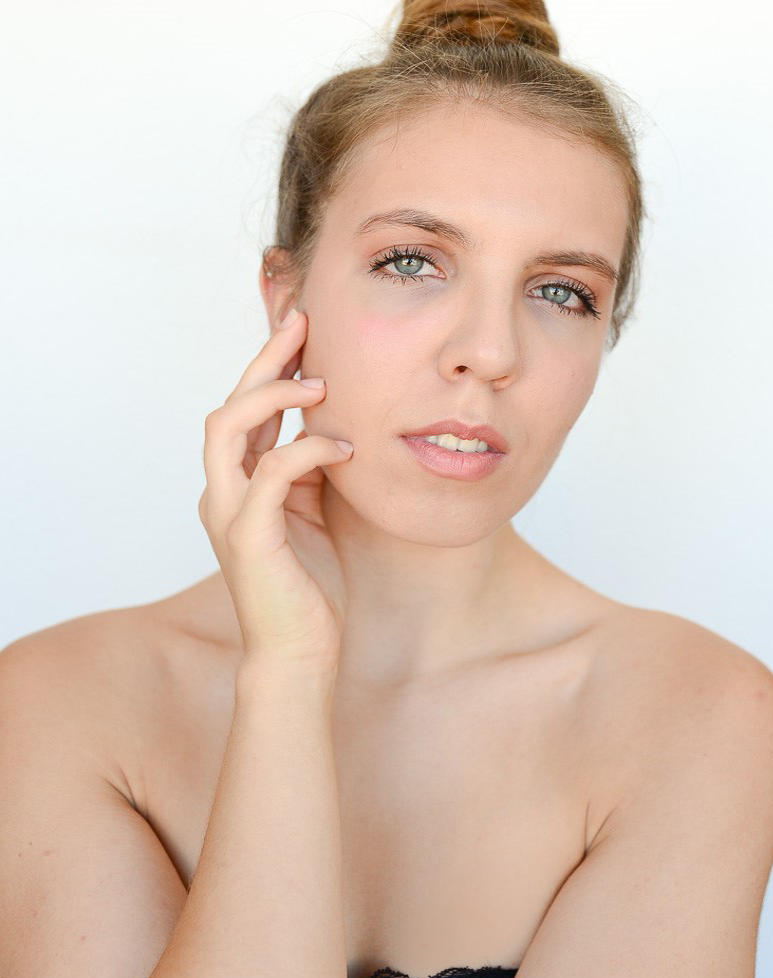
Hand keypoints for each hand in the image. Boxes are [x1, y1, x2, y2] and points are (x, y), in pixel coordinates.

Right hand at [198, 308, 352, 668]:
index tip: (303, 329)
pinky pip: (271, 473)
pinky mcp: (248, 536)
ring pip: (229, 429)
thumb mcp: (314, 512)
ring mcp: (229, 512)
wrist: (300, 653)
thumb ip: (310, 470)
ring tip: (319, 383)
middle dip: (265, 360)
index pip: (245, 411)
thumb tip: (331, 426)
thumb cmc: (310, 585)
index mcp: (238, 485)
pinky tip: (344, 446)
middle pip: (230, 406)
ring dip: (272, 397)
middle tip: (303, 324)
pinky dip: (307, 450)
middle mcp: (223, 492)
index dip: (269, 366)